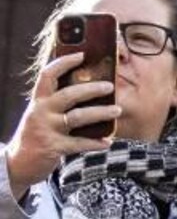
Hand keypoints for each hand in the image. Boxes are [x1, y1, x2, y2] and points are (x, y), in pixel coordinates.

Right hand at [5, 51, 116, 199]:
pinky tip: (107, 141)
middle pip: (69, 94)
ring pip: (78, 117)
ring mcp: (46, 129)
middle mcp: (41, 112)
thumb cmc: (36, 134)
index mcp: (38, 101)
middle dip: (91, 89)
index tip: (82, 54)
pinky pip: (79, 143)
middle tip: (110, 87)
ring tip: (117, 110)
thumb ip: (57, 102)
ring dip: (100, 113)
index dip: (64, 63)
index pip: (48, 75)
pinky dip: (95, 142)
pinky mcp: (53, 147)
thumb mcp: (41, 114)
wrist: (17, 163)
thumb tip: (89, 86)